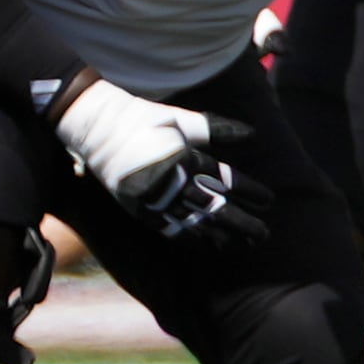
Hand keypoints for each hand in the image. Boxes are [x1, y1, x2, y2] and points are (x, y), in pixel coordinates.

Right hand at [51, 75, 269, 246]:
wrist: (95, 127)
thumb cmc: (141, 119)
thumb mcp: (179, 119)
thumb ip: (214, 128)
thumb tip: (251, 134)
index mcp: (184, 158)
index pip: (225, 180)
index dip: (249, 191)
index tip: (268, 201)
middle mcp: (171, 182)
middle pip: (214, 208)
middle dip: (242, 223)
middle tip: (262, 235)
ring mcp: (153, 198)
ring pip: (193, 223)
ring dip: (219, 235)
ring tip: (240, 244)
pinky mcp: (137, 207)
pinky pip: (167, 228)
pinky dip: (189, 238)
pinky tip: (206, 244)